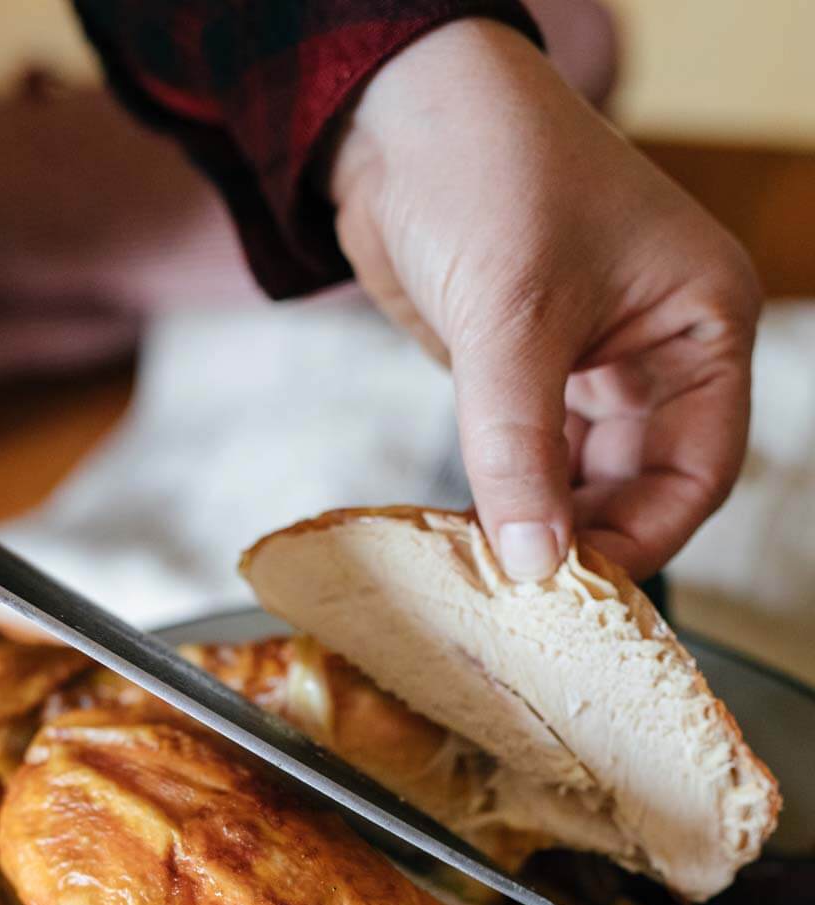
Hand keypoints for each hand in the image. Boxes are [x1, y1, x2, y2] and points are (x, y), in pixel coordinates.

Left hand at [330, 21, 760, 580]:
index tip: (577, 586)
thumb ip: (519, 450)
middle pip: (646, 485)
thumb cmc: (487, 171)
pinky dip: (510, 500)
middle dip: (590, 540)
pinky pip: (534, 461)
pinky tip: (477, 535)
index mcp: (702, 320)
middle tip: (529, 595)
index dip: (646, 535)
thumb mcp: (513, 319)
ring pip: (587, 480)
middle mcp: (659, 347)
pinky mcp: (530, 374)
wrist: (394, 116)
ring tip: (496, 576)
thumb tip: (534, 563)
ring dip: (545, 527)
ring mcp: (593, 363)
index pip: (700, 467)